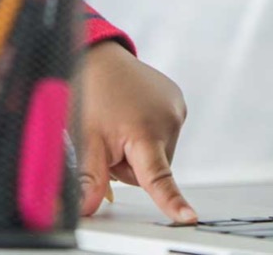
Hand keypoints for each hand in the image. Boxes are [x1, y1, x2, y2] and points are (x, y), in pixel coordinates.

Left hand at [79, 41, 196, 222]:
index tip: (188, 218)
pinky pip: (164, 134)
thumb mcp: (85, 137)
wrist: (98, 55)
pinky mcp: (178, 101)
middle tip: (110, 139)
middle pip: (151, 171)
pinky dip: (149, 132)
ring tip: (120, 122)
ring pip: (158, 154)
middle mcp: (167, 119)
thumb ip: (90, 177)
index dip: (172, 201)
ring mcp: (176, 109)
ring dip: (139, 149)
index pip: (157, 178)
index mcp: (144, 131)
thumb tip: (88, 207)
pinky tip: (133, 113)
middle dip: (130, 164)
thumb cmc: (90, 92)